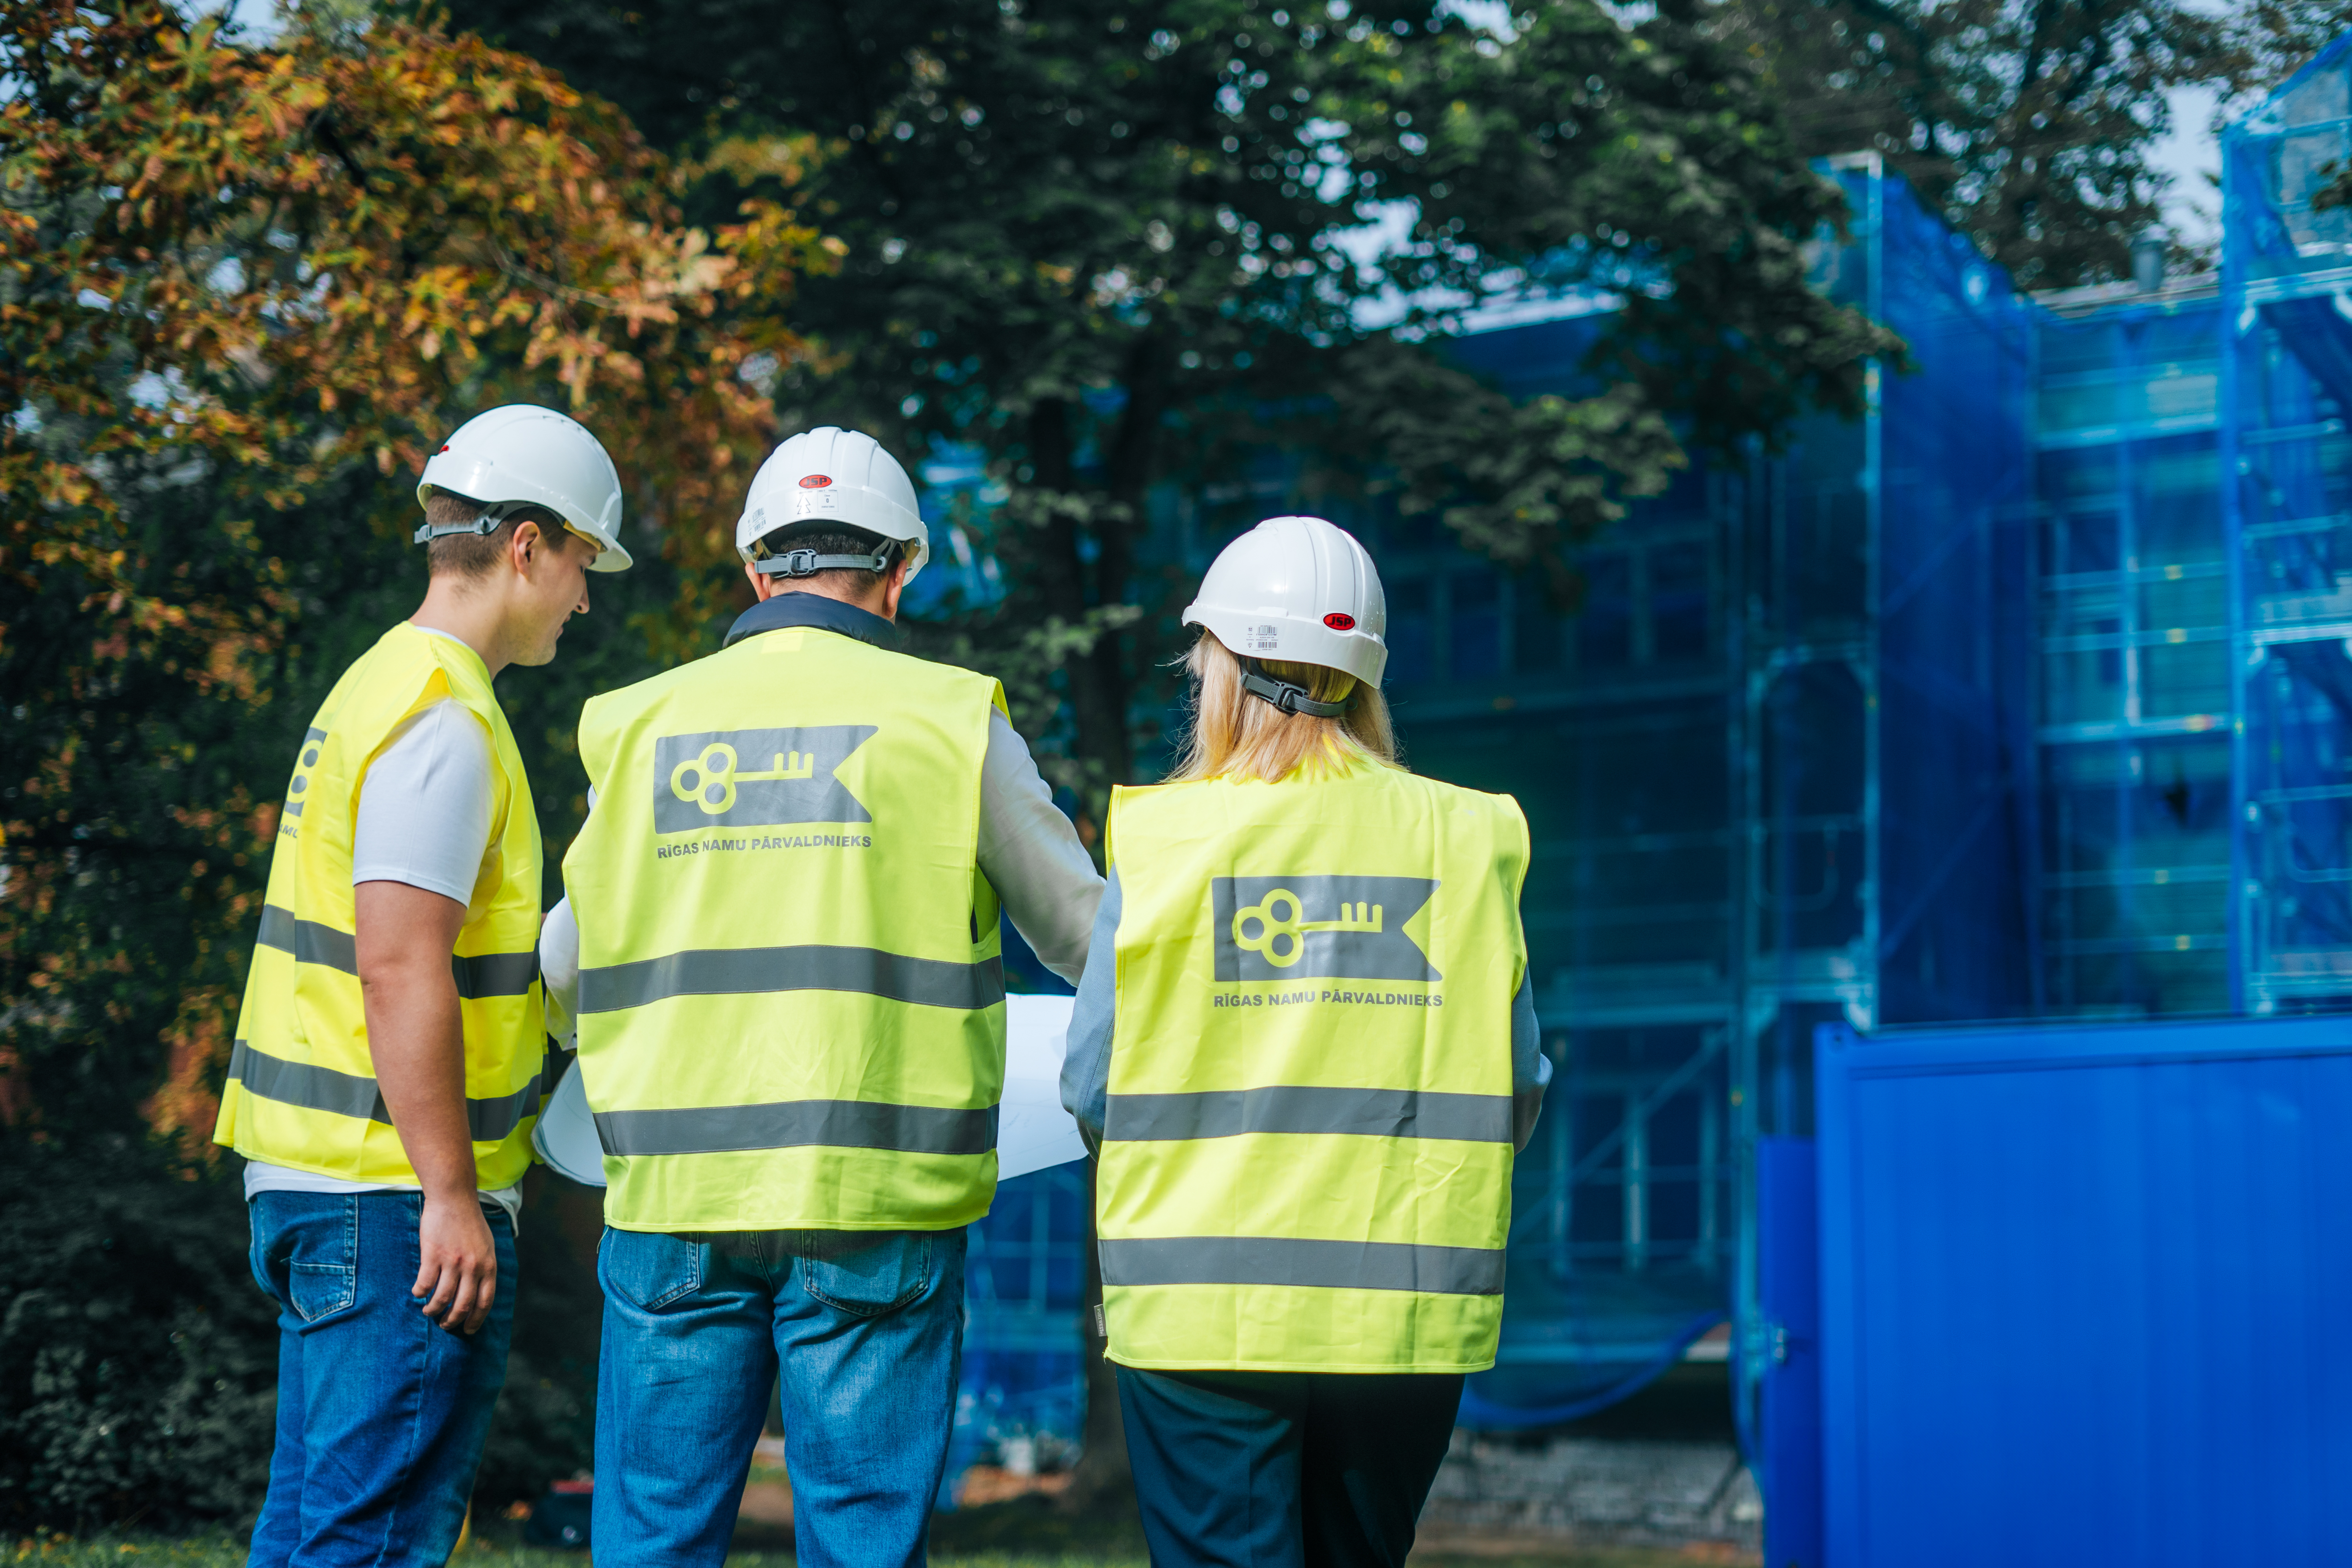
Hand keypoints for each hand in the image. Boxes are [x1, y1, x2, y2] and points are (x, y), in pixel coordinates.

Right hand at [413, 1192, 497, 1334]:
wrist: (454, 1198)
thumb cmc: (470, 1222)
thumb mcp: (487, 1246)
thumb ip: (484, 1267)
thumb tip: (479, 1290)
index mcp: (488, 1266)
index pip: (485, 1301)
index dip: (476, 1320)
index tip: (468, 1330)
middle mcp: (473, 1267)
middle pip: (463, 1305)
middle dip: (452, 1321)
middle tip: (444, 1324)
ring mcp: (453, 1262)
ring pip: (442, 1299)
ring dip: (433, 1310)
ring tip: (428, 1311)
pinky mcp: (434, 1255)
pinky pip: (425, 1284)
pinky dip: (420, 1293)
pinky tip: (417, 1293)